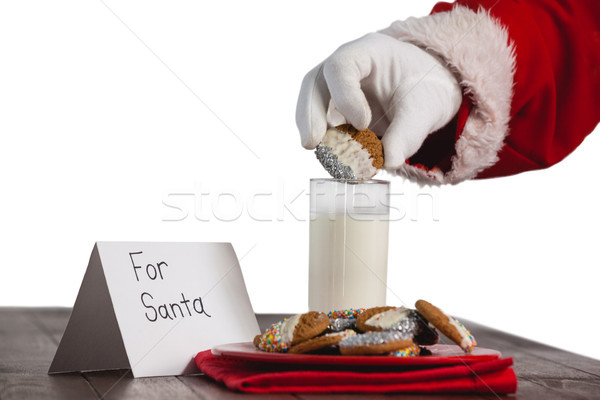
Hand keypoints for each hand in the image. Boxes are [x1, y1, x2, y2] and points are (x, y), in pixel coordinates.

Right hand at [296, 32, 461, 168]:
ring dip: (319, 137)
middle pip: (313, 87)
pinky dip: (330, 149)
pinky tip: (343, 164)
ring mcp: (335, 93)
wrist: (427, 92)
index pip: (340, 67)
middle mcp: (343, 71)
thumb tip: (389, 160)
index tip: (363, 124)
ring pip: (312, 110)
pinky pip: (324, 131)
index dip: (345, 96)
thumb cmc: (425, 87)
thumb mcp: (425, 107)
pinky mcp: (336, 117)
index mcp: (366, 52)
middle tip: (312, 144)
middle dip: (310, 116)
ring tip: (332, 160)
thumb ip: (408, 132)